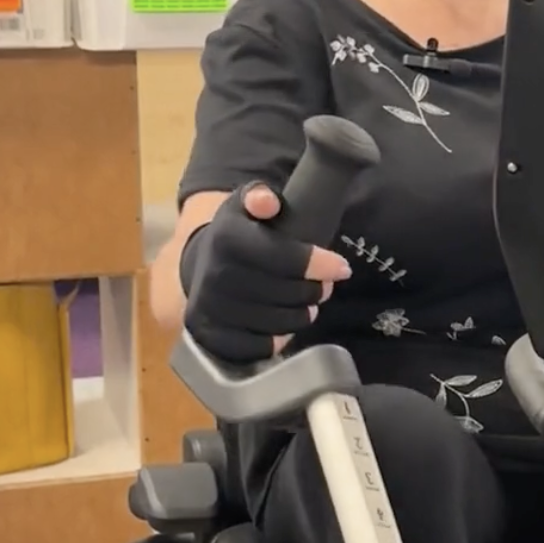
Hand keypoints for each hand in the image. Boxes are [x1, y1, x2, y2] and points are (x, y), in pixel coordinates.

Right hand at [181, 182, 351, 363]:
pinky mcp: (209, 335)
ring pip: (275, 323)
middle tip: (324, 288)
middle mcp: (215, 274)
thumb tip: (268, 202)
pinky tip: (284, 325)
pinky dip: (278, 339)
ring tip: (308, 305)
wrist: (201, 263)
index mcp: (228, 238)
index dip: (320, 265)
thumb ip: (260, 195)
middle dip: (313, 291)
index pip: (285, 258)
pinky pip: (256, 347)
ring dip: (301, 316)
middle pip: (285, 294)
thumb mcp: (246, 202)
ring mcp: (210, 307)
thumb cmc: (238, 231)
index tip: (342, 268)